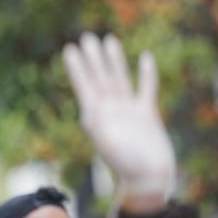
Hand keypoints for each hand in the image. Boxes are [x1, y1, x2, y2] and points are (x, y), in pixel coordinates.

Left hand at [63, 33, 174, 198]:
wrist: (149, 181)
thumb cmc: (129, 167)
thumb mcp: (110, 146)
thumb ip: (100, 128)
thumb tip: (91, 114)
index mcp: (95, 116)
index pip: (83, 85)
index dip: (76, 67)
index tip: (68, 49)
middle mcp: (109, 111)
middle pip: (99, 77)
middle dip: (93, 58)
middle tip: (86, 36)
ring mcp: (128, 111)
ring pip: (119, 78)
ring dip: (113, 60)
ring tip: (108, 39)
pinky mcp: (147, 114)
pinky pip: (145, 88)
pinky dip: (145, 73)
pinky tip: (144, 57)